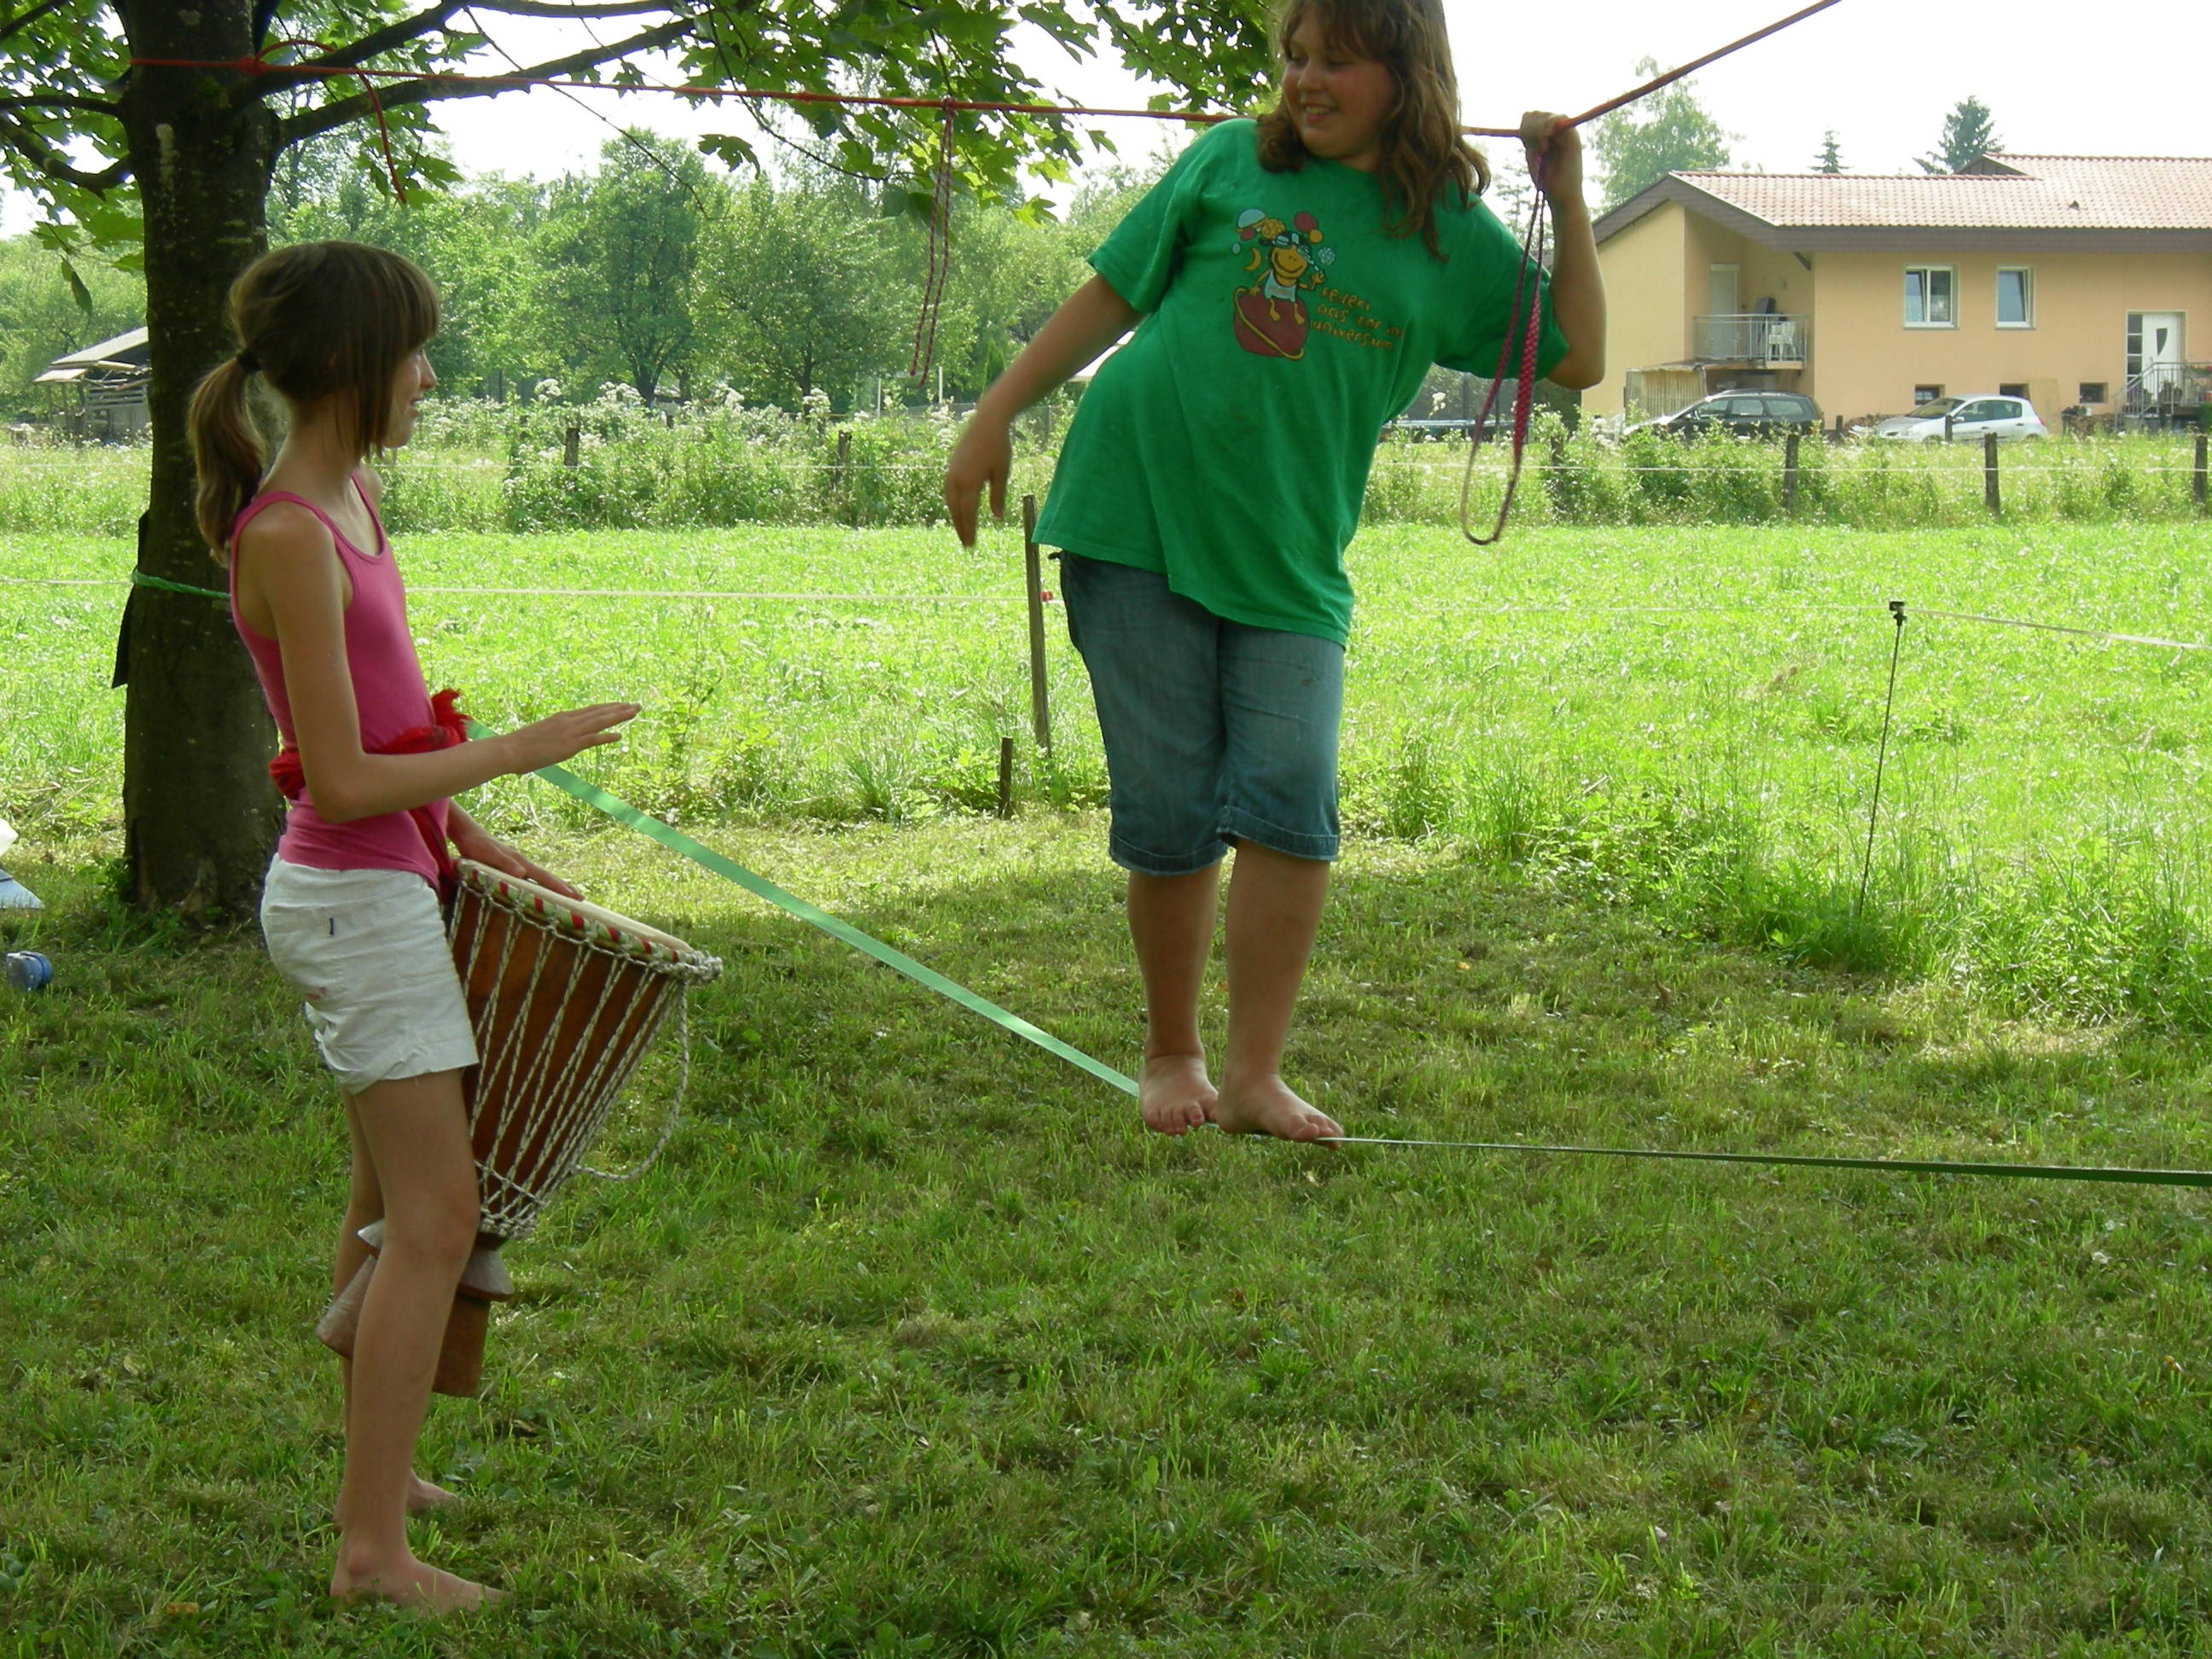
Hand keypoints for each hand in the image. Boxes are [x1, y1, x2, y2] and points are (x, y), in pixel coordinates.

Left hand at [449, 818, 582, 898]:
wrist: (469, 833)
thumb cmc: (476, 846)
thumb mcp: (488, 855)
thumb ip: (504, 863)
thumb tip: (522, 873)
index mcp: (520, 862)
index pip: (544, 877)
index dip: (559, 887)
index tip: (574, 897)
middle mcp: (523, 863)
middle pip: (548, 877)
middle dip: (565, 888)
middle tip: (582, 899)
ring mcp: (519, 864)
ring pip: (543, 877)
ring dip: (557, 886)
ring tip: (570, 895)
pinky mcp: (514, 865)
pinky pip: (534, 877)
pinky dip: (544, 884)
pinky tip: (544, 889)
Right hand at [500, 702, 638, 775]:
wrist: (509, 749)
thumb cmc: (520, 746)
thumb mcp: (541, 736)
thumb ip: (554, 737)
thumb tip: (557, 743)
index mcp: (562, 718)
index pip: (590, 710)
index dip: (607, 708)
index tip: (621, 705)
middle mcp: (568, 721)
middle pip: (599, 712)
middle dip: (619, 709)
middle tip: (636, 705)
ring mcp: (569, 732)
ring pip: (599, 721)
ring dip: (619, 716)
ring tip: (634, 712)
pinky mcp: (569, 745)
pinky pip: (592, 739)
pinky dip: (607, 737)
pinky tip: (620, 735)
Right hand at [943, 411, 1011, 547]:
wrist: (986, 422)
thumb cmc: (998, 447)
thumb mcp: (1002, 474)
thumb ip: (998, 497)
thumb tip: (997, 518)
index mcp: (970, 483)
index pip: (968, 513)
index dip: (969, 530)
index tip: (971, 544)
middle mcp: (956, 480)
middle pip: (956, 510)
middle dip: (961, 528)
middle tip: (966, 544)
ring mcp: (951, 473)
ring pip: (950, 501)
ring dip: (955, 517)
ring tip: (961, 530)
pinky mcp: (951, 467)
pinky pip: (949, 491)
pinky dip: (953, 504)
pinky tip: (957, 509)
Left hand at [1519, 111, 1582, 205]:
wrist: (1562, 196)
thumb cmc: (1547, 179)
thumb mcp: (1533, 155)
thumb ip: (1531, 137)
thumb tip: (1527, 116)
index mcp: (1546, 134)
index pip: (1531, 117)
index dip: (1525, 127)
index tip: (1525, 144)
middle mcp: (1557, 130)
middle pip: (1536, 114)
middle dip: (1530, 130)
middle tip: (1534, 149)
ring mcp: (1566, 132)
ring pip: (1547, 116)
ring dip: (1538, 132)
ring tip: (1541, 149)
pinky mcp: (1573, 137)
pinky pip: (1559, 119)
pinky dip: (1548, 129)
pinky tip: (1545, 146)